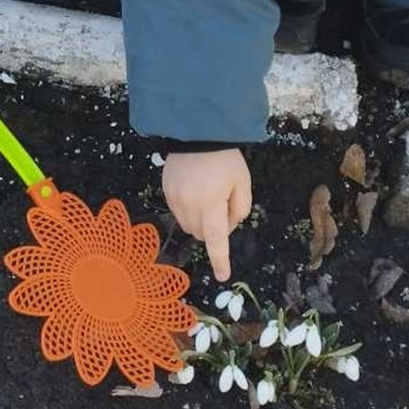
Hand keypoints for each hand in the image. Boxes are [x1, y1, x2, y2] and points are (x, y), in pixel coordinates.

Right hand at [162, 148, 251, 282]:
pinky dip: (189, 210)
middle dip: (213, 230)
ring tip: (208, 197)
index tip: (223, 275)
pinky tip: (195, 191)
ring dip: (200, 221)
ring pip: (188, 226)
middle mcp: (189, 204)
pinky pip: (178, 212)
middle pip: (201, 234)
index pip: (215, 239)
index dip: (219, 259)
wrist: (196, 133)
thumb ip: (240, 209)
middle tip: (223, 207)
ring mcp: (174, 198)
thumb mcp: (243, 183)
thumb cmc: (225, 159)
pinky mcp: (165, 191)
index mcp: (211, 203)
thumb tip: (227, 226)